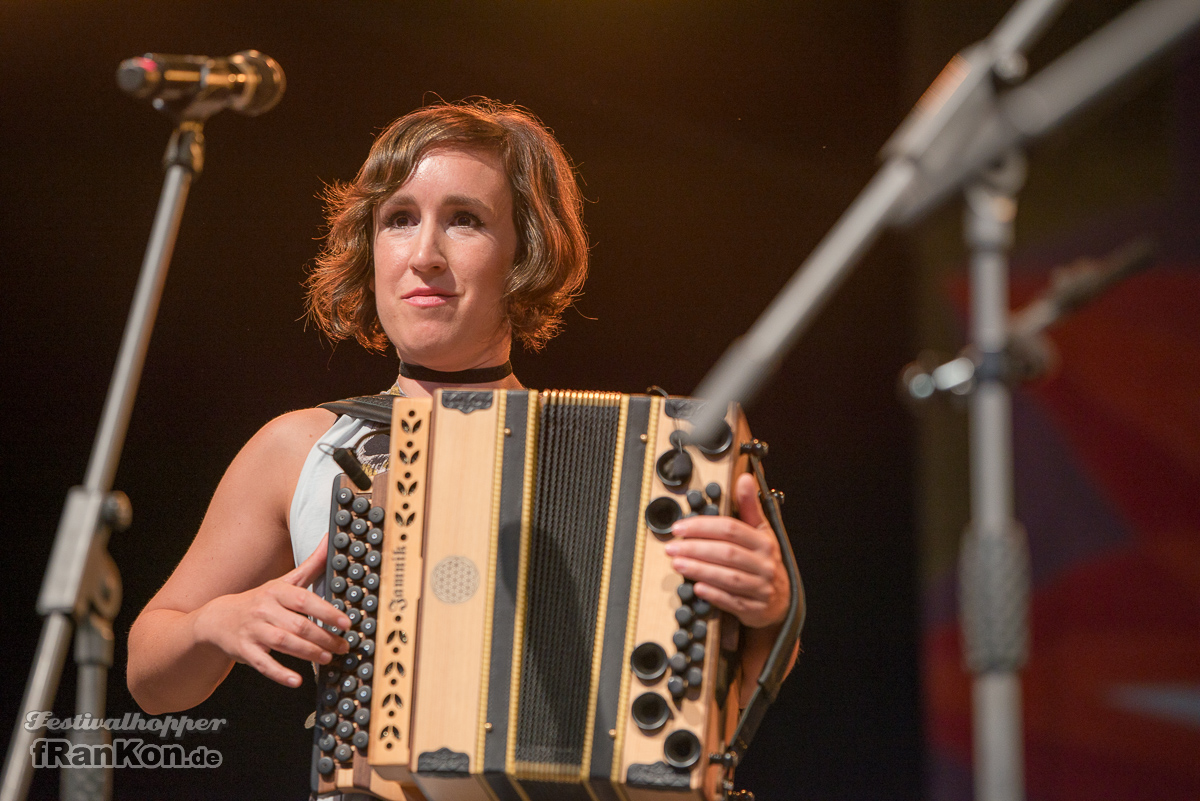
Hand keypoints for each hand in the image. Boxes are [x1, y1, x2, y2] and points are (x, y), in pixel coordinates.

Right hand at [191, 533, 350, 687]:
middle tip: (343, 647)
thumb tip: (330, 539)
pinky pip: (263, 664)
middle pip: (298, 625)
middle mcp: (264, 609)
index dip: (327, 612)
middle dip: (323, 638)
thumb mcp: (283, 581)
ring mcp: (253, 630)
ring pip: (283, 643)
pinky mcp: (244, 650)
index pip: (305, 600)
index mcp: (277, 591)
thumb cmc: (260, 600)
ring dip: (308, 653)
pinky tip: (297, 681)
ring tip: (327, 659)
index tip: (346, 623)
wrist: (218, 618)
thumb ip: (311, 565)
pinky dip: (280, 674)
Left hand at [665, 473, 788, 629]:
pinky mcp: (754, 608)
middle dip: (696, 548)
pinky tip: (697, 587)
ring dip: (699, 570)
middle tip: (672, 546)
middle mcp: (764, 564)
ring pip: (728, 578)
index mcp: (764, 542)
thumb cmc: (764, 561)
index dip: (703, 526)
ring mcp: (761, 588)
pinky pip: (732, 601)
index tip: (680, 527)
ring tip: (677, 563)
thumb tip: (745, 478)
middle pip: (727, 553)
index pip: (731, 530)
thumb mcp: (761, 531)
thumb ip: (749, 506)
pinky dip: (714, 594)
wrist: (782, 600)